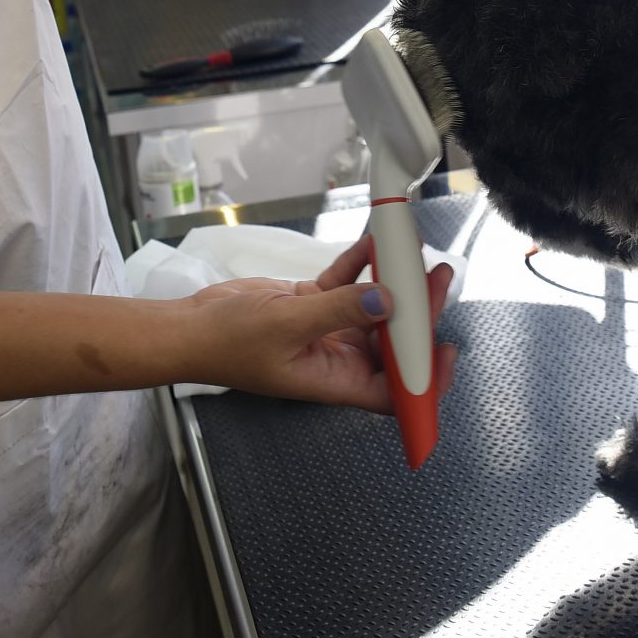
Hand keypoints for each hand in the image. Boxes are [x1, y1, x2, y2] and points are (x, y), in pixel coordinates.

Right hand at [174, 237, 458, 412]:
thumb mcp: (287, 324)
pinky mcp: (311, 305)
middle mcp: (337, 359)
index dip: (427, 381)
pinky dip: (360, 265)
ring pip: (374, 308)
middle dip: (417, 313)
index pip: (394, 393)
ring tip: (410, 252)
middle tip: (435, 278)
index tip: (447, 352)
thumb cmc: (227, 343)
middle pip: (392, 343)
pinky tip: (371, 244)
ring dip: (393, 283)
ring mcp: (325, 330)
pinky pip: (347, 284)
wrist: (190, 326)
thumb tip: (386, 300)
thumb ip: (338, 310)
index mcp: (335, 380)